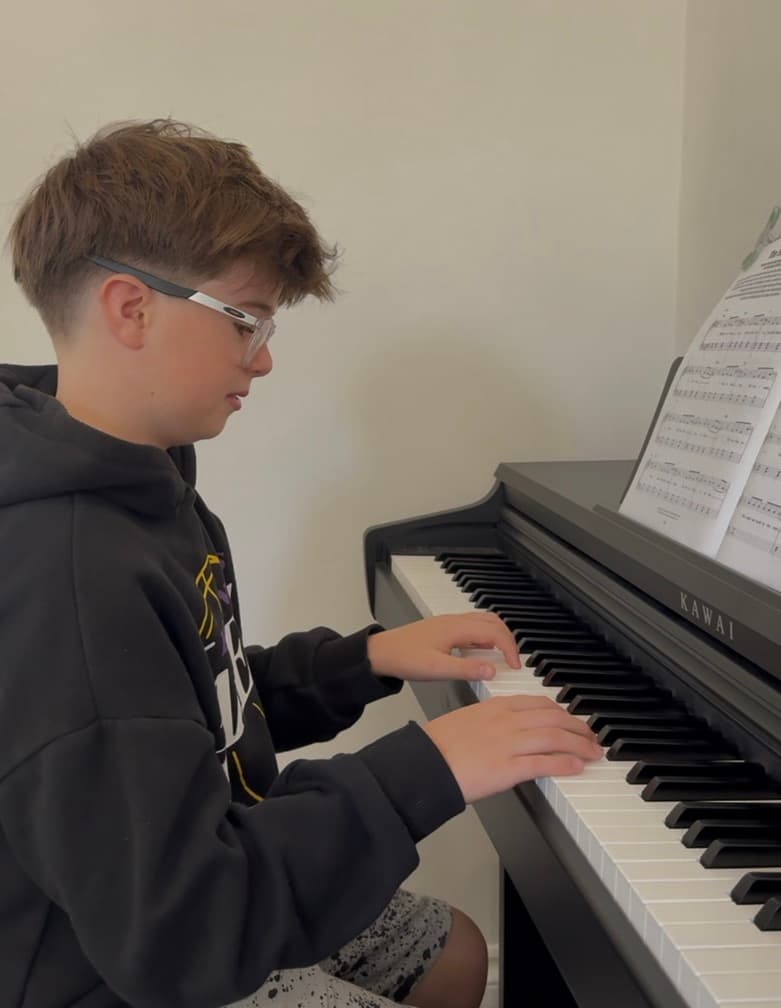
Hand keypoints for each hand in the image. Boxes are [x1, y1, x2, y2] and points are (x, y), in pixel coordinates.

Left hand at [366, 613, 519, 681]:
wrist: (381, 652)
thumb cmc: (405, 658)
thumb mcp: (437, 669)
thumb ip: (466, 669)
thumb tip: (493, 670)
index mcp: (456, 628)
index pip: (494, 632)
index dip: (509, 648)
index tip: (515, 666)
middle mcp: (455, 621)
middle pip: (493, 622)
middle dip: (508, 640)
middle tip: (514, 661)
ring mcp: (450, 623)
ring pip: (483, 621)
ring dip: (497, 635)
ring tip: (502, 655)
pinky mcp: (444, 628)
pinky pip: (472, 626)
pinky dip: (485, 636)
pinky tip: (481, 652)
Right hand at [423, 694, 602, 802]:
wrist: (426, 762)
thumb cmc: (439, 744)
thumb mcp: (467, 720)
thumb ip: (490, 720)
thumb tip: (505, 729)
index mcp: (496, 707)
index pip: (539, 703)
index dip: (561, 712)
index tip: (571, 719)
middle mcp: (507, 721)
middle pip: (553, 719)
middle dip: (577, 728)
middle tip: (591, 737)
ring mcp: (510, 744)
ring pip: (555, 738)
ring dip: (579, 745)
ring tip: (593, 752)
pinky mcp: (509, 768)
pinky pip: (545, 763)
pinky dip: (565, 764)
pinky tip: (577, 767)